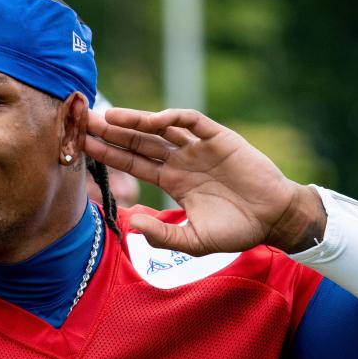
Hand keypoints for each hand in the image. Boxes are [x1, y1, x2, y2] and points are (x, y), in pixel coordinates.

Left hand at [85, 108, 323, 254]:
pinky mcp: (219, 138)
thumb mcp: (194, 241)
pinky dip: (173, 117)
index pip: (133, 163)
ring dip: (136, 121)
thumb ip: (163, 235)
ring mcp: (199, 148)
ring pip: (160, 128)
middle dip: (113, 131)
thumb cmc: (236, 231)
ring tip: (110, 117)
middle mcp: (181, 160)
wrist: (273, 219)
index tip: (84, 146)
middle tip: (84, 122)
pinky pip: (192, 122)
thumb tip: (132, 223)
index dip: (109, 153)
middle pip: (139, 141)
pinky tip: (153, 119)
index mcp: (173, 181)